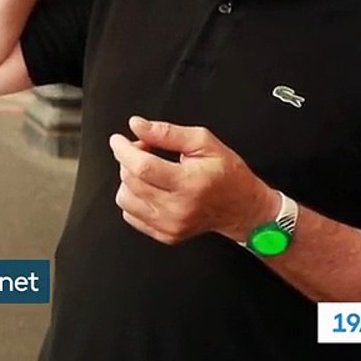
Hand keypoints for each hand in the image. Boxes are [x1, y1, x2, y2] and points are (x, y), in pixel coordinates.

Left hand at [109, 116, 277, 244]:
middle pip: (131, 181)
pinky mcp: (166, 235)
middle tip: (145, 150)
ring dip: (129, 180)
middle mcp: (178, 208)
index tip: (118, 140)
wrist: (242, 207)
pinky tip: (150, 188)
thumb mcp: (204, 142)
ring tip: (148, 170)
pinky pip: (131, 215)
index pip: (142, 167)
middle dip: (128, 159)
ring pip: (125, 199)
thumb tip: (137, 126)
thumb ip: (167, 132)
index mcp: (189, 183)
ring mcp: (170, 225)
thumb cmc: (226, 173)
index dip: (124, 150)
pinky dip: (134, 198)